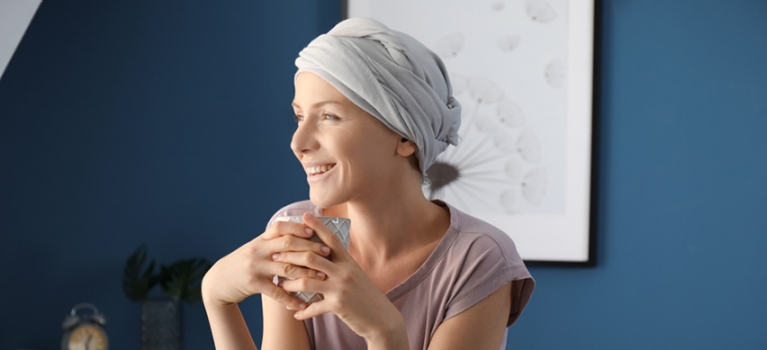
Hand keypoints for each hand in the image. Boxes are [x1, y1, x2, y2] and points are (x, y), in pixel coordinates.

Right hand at [201, 219, 331, 310]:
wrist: (218, 281)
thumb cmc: (244, 263)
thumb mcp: (256, 248)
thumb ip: (274, 242)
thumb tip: (300, 232)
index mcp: (261, 240)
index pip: (281, 227)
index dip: (298, 227)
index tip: (314, 231)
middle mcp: (258, 250)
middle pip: (287, 244)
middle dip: (310, 248)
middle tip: (327, 253)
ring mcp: (255, 267)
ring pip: (286, 267)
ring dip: (306, 273)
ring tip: (322, 278)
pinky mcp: (253, 284)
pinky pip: (276, 292)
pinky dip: (290, 299)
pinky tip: (302, 305)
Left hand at [273, 213, 404, 341]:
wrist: (382, 318)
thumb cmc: (367, 296)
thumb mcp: (357, 275)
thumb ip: (341, 265)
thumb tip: (324, 257)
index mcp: (348, 262)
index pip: (331, 239)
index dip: (317, 226)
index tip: (304, 216)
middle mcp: (344, 272)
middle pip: (312, 257)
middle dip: (290, 255)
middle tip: (276, 255)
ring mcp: (340, 288)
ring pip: (306, 281)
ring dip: (290, 283)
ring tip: (281, 285)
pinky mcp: (338, 306)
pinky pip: (313, 307)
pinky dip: (303, 311)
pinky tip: (295, 313)